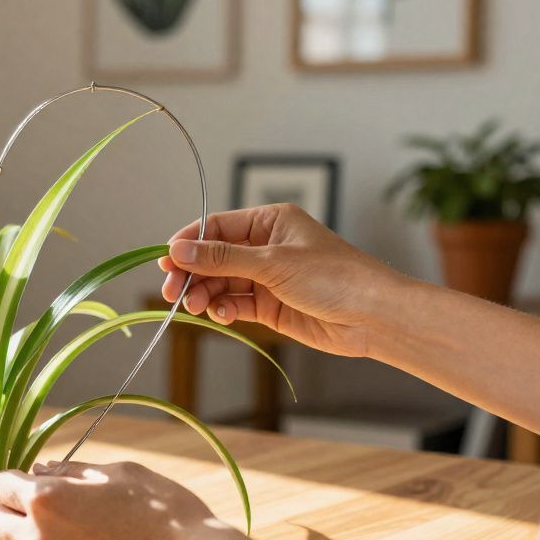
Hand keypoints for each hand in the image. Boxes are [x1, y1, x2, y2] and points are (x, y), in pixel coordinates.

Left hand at [0, 460, 231, 539]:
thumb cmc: (162, 510)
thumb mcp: (118, 472)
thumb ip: (72, 471)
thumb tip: (42, 469)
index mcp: (46, 498)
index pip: (2, 485)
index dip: (12, 479)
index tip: (23, 481)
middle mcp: (38, 538)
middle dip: (8, 510)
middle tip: (31, 507)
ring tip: (50, 535)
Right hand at [161, 204, 406, 357]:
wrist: (373, 317)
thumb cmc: (334, 277)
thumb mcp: (273, 263)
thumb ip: (222, 258)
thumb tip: (178, 250)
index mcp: (270, 221)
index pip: (217, 226)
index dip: (189, 242)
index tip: (166, 260)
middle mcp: (266, 246)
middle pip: (213, 257)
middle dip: (192, 273)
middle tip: (171, 291)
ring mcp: (267, 277)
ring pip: (221, 282)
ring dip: (204, 294)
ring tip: (195, 307)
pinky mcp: (270, 306)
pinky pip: (235, 304)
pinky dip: (223, 310)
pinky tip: (220, 316)